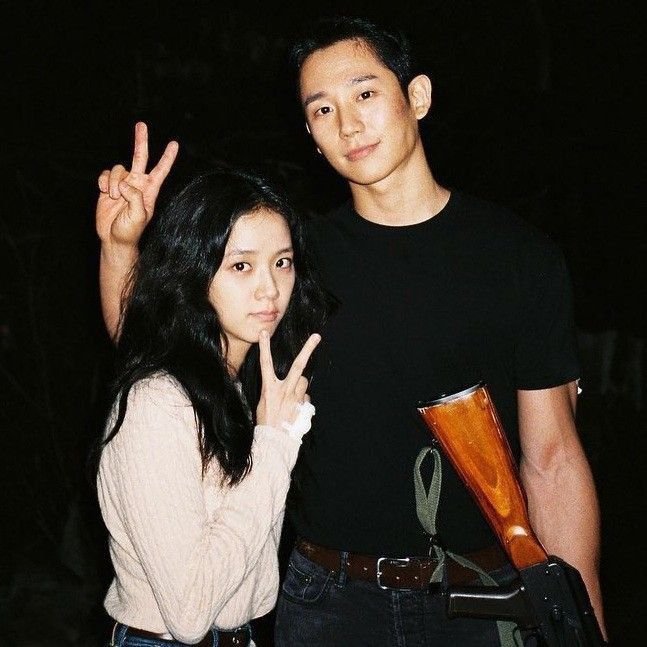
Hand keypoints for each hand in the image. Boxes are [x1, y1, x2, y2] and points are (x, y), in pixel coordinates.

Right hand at [96, 122, 177, 247]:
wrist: (113, 238)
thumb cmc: (130, 230)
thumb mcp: (139, 215)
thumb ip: (134, 197)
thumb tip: (124, 183)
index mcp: (149, 190)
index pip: (161, 170)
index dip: (167, 157)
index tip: (174, 144)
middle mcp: (137, 184)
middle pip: (140, 157)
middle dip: (141, 141)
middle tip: (141, 124)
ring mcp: (122, 184)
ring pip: (117, 169)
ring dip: (113, 182)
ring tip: (113, 197)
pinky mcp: (108, 187)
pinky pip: (105, 175)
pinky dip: (103, 182)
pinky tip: (104, 193)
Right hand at [256, 331, 320, 432]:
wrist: (275, 440)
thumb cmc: (266, 421)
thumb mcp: (263, 403)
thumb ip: (273, 390)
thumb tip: (284, 385)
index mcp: (269, 389)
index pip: (265, 364)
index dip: (264, 348)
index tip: (264, 333)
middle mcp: (284, 390)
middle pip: (298, 365)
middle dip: (307, 349)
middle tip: (316, 336)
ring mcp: (296, 398)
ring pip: (304, 382)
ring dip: (300, 386)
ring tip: (291, 398)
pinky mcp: (304, 405)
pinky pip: (306, 396)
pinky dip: (302, 399)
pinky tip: (295, 410)